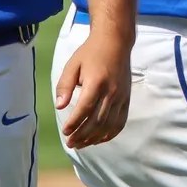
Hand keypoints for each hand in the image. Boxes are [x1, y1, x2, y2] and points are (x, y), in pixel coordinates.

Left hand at [54, 31, 132, 148]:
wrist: (115, 42)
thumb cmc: (90, 52)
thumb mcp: (72, 64)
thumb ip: (65, 85)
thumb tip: (59, 106)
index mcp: (96, 82)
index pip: (85, 109)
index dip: (74, 123)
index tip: (65, 131)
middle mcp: (111, 92)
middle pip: (97, 121)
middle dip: (82, 135)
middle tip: (70, 143)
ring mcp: (121, 97)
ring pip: (108, 124)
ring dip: (94, 138)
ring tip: (81, 144)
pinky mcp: (126, 99)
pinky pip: (120, 122)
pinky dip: (110, 134)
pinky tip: (99, 140)